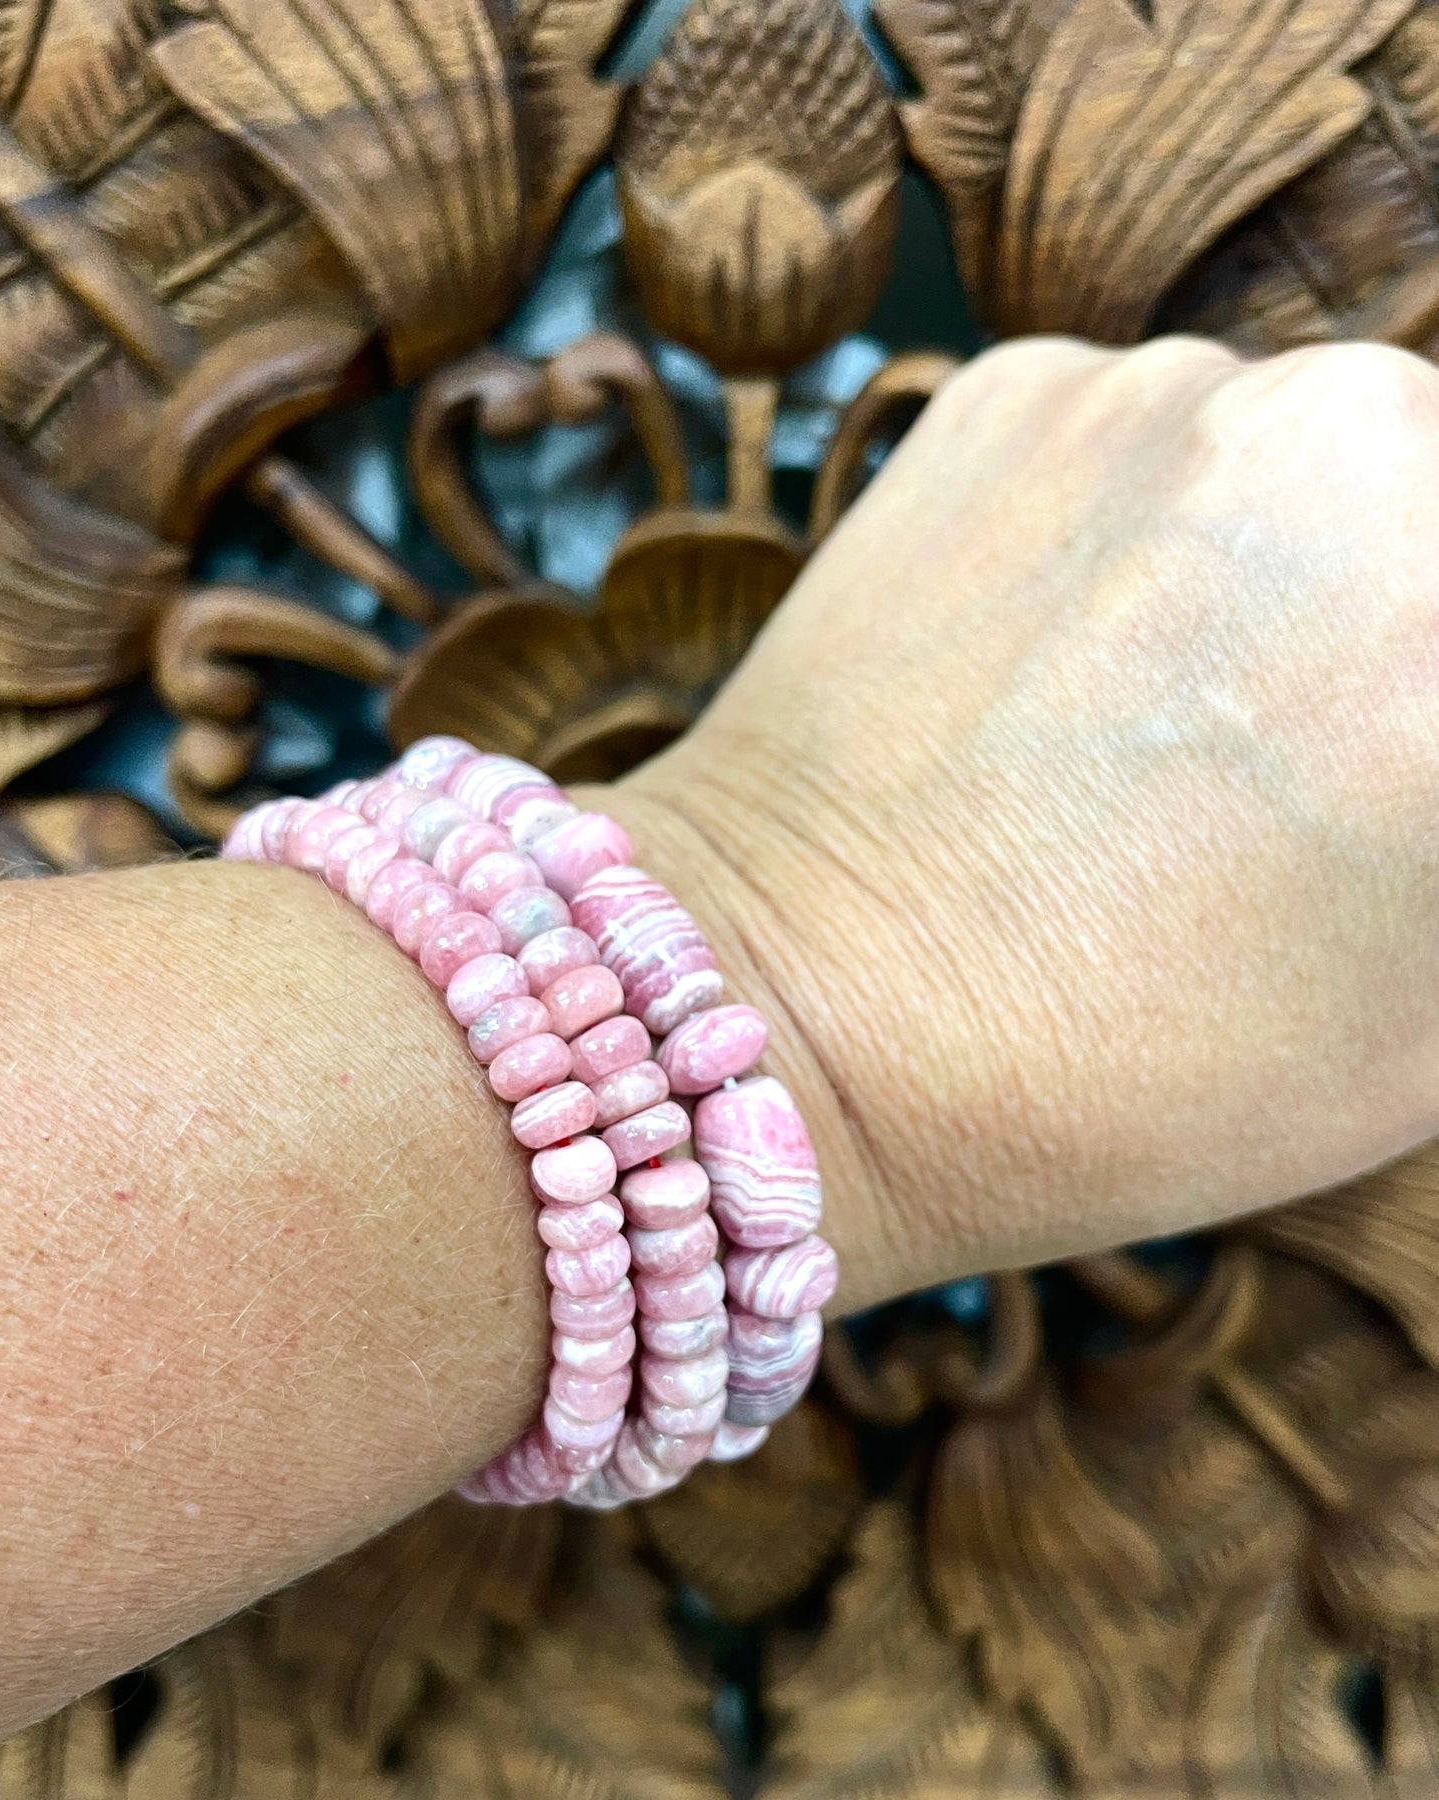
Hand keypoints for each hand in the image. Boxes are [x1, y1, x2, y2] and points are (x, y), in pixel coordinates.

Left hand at [601, 336, 1438, 1306]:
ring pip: (1311, 454)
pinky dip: (1139, 531)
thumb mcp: (1419, 1025)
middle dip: (1397, 627)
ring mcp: (1167, 392)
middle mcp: (1351, 445)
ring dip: (1285, 559)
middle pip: (1426, 501)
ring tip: (1168, 720)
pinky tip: (1064, 664)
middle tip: (1303, 756)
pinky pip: (1152, 437)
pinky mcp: (1019, 392)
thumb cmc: (1113, 1075)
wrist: (791, 1012)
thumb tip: (1419, 729)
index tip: (1378, 778)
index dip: (1417, 733)